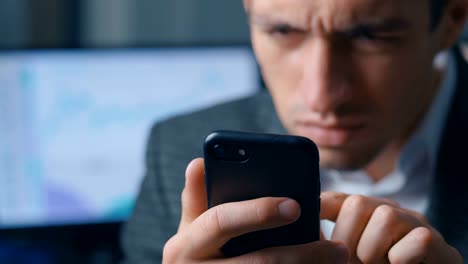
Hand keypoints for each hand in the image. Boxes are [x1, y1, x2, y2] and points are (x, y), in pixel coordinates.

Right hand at [162, 158, 348, 262]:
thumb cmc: (198, 253)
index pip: (221, 221)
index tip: (295, 205)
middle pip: (258, 262)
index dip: (257, 211)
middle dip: (301, 254)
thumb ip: (196, 199)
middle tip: (338, 246)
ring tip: (339, 257)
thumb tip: (197, 162)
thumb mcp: (191, 229)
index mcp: (184, 246)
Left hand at [321, 192, 462, 262]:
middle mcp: (388, 210)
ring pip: (385, 217)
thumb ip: (334, 245)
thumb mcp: (353, 254)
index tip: (303, 221)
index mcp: (364, 213)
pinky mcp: (437, 242)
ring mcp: (414, 223)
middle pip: (357, 203)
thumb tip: (312, 240)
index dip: (318, 206)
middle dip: (346, 238)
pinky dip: (401, 259)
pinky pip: (417, 239)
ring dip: (372, 251)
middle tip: (354, 260)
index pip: (337, 199)